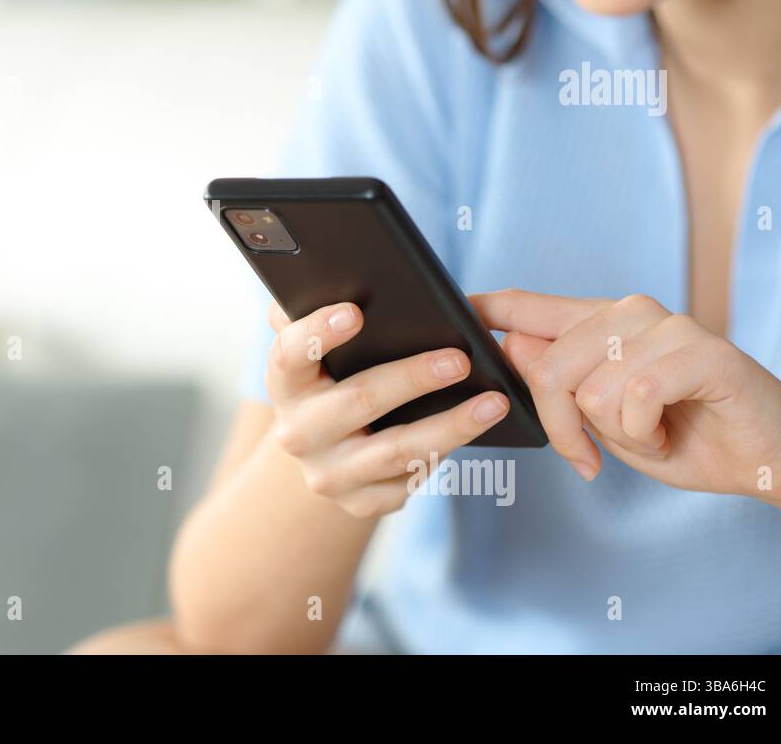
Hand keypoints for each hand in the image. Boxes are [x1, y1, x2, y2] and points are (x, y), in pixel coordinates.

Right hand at [264, 300, 510, 517]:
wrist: (324, 450)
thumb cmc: (331, 378)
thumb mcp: (315, 348)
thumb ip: (312, 310)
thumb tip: (333, 278)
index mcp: (285, 382)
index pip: (290, 353)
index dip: (319, 332)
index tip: (356, 311)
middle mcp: (297, 432)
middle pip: (358, 402)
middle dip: (412, 378)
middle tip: (460, 358)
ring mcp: (328, 474)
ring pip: (396, 450)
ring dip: (451, 424)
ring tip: (495, 402)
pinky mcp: (361, 502)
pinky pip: (410, 479)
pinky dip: (446, 453)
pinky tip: (476, 431)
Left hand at [471, 289, 780, 522]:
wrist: (767, 460)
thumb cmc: (683, 437)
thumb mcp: (603, 419)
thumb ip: (559, 383)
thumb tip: (511, 345)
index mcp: (599, 325)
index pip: (528, 305)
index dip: (487, 307)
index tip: (453, 308)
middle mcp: (629, 312)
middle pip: (548, 365)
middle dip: (561, 425)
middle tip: (589, 453)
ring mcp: (667, 326)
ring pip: (591, 386)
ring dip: (615, 433)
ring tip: (650, 434)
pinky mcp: (702, 351)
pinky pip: (635, 396)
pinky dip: (645, 433)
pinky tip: (669, 432)